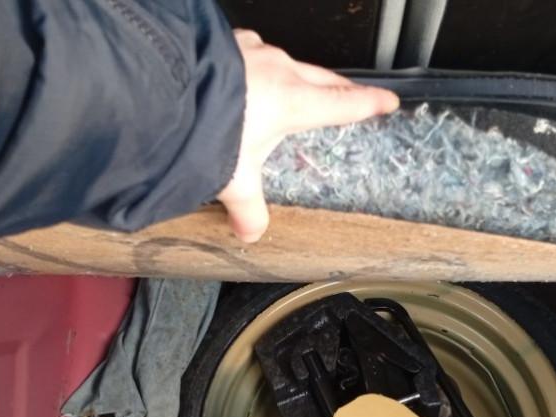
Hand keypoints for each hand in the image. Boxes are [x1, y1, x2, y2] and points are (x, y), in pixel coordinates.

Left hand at [217, 30, 399, 242]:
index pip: (343, 104)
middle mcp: (278, 71)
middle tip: (349, 93)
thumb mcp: (233, 178)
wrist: (167, 89)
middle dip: (339, 86)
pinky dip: (257, 62)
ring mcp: (252, 52)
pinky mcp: (226, 44)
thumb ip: (247, 209)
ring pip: (287, 61)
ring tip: (293, 85)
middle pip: (321, 78)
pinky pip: (252, 51)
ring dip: (294, 73)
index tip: (387, 101)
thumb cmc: (205, 126)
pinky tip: (244, 71)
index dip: (369, 104)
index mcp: (292, 102)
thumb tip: (251, 232)